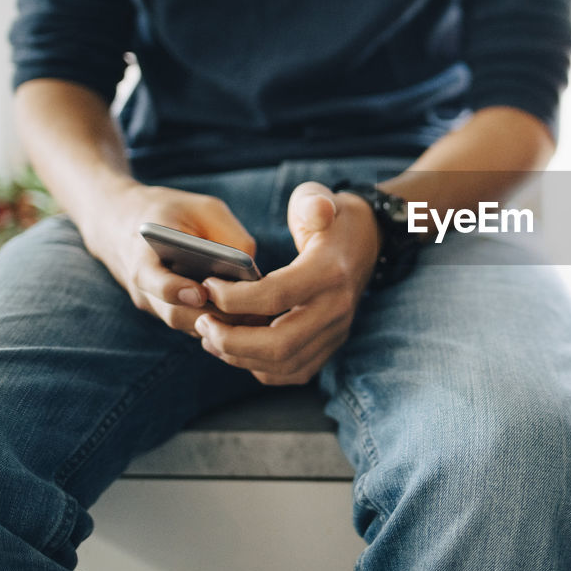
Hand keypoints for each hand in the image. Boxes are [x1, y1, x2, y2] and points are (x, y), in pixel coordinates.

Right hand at [81, 184, 256, 335]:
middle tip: (251, 314)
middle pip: (177, 314)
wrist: (121, 220)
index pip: (154, 282)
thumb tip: (254, 273)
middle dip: (215, 316)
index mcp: (144, 255)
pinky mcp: (168, 313)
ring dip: (223, 325)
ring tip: (259, 318)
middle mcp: (144, 288)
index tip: (201, 293)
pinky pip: (195, 326)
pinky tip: (252, 318)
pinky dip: (220, 325)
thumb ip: (228, 235)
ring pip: (189, 326)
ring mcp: (154, 305)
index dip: (175, 291)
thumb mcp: (203, 208)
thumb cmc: (170, 211)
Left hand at [198, 182, 380, 385]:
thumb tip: (316, 212)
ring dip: (240, 358)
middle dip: (231, 340)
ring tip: (211, 337)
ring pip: (284, 364)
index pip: (276, 296)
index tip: (207, 285)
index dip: (235, 297)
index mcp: (330, 272)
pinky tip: (237, 349)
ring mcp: (337, 330)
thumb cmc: (333, 217)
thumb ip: (314, 202)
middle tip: (202, 323)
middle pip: (280, 343)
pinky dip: (261, 368)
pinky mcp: (332, 344)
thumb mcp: (321, 198)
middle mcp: (337, 308)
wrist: (368, 241)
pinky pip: (295, 372)